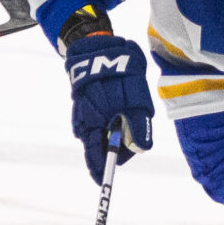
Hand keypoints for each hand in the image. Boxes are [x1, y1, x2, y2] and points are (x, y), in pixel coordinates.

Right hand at [65, 32, 152, 183]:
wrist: (100, 46)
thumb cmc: (119, 74)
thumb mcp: (134, 101)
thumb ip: (137, 126)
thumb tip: (141, 149)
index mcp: (92, 124)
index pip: (94, 156)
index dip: (102, 169)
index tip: (105, 179)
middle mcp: (83, 120)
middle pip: (98, 146)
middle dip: (114, 148)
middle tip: (132, 140)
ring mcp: (82, 111)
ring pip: (98, 132)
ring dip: (113, 131)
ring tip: (127, 112)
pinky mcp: (84, 103)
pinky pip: (97, 120)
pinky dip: (108, 120)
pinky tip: (117, 106)